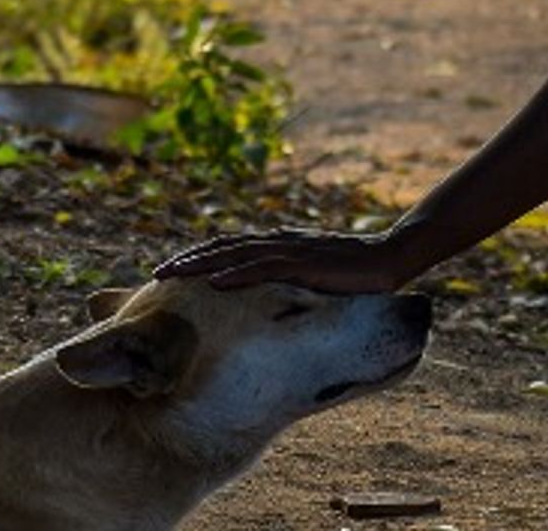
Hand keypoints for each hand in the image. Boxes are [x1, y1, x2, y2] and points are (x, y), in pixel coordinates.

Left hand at [152, 228, 421, 293]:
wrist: (392, 257)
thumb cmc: (359, 274)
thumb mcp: (317, 279)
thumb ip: (294, 284)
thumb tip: (274, 305)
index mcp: (280, 245)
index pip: (231, 248)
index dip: (200, 257)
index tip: (172, 271)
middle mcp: (279, 243)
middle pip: (223, 247)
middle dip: (188, 260)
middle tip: (155, 274)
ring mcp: (290, 251)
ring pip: (234, 254)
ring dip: (200, 265)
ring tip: (172, 276)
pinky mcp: (304, 263)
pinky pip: (263, 267)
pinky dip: (236, 273)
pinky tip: (215, 282)